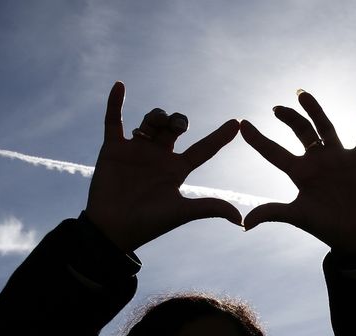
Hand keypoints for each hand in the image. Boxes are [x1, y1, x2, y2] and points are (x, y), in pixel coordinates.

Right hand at [84, 82, 240, 252]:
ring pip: (150, 122)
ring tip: (156, 123)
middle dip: (178, 121)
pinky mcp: (113, 149)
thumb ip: (210, 208)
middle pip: (175, 128)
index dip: (220, 136)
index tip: (237, 122)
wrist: (114, 229)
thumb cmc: (149, 223)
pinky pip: (113, 121)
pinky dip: (115, 103)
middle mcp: (159, 157)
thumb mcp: (182, 212)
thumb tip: (242, 220)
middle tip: (178, 126)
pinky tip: (119, 85)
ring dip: (156, 116)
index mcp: (178, 170)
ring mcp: (136, 151)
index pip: (204, 149)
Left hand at [239, 90, 355, 253]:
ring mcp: (338, 158)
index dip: (258, 139)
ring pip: (325, 127)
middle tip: (275, 109)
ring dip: (315, 110)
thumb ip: (272, 213)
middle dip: (288, 118)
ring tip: (302, 94)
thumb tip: (244, 224)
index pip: (273, 151)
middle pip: (300, 131)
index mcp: (300, 172)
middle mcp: (317, 161)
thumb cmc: (326, 227)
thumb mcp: (297, 216)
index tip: (243, 123)